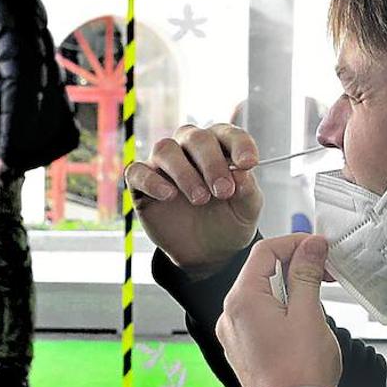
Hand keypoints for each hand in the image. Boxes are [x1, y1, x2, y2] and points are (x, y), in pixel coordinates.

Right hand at [124, 124, 263, 275]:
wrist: (207, 251)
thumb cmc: (228, 221)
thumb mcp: (246, 210)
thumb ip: (247, 190)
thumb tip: (241, 172)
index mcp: (219, 148)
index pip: (227, 134)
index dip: (239, 144)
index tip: (249, 163)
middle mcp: (189, 149)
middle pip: (195, 138)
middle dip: (211, 162)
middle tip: (223, 191)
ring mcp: (163, 165)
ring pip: (165, 149)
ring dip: (183, 172)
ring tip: (200, 199)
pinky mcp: (141, 184)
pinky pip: (137, 171)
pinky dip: (152, 181)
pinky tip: (168, 195)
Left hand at [216, 234, 341, 386]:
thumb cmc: (299, 374)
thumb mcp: (309, 315)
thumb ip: (307, 275)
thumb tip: (311, 246)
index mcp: (241, 301)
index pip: (264, 252)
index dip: (294, 243)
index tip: (319, 248)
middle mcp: (230, 315)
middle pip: (260, 272)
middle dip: (293, 266)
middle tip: (325, 272)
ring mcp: (234, 333)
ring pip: (261, 295)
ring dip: (289, 288)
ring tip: (317, 300)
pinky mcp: (242, 348)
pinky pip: (258, 316)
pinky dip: (280, 309)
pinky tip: (302, 321)